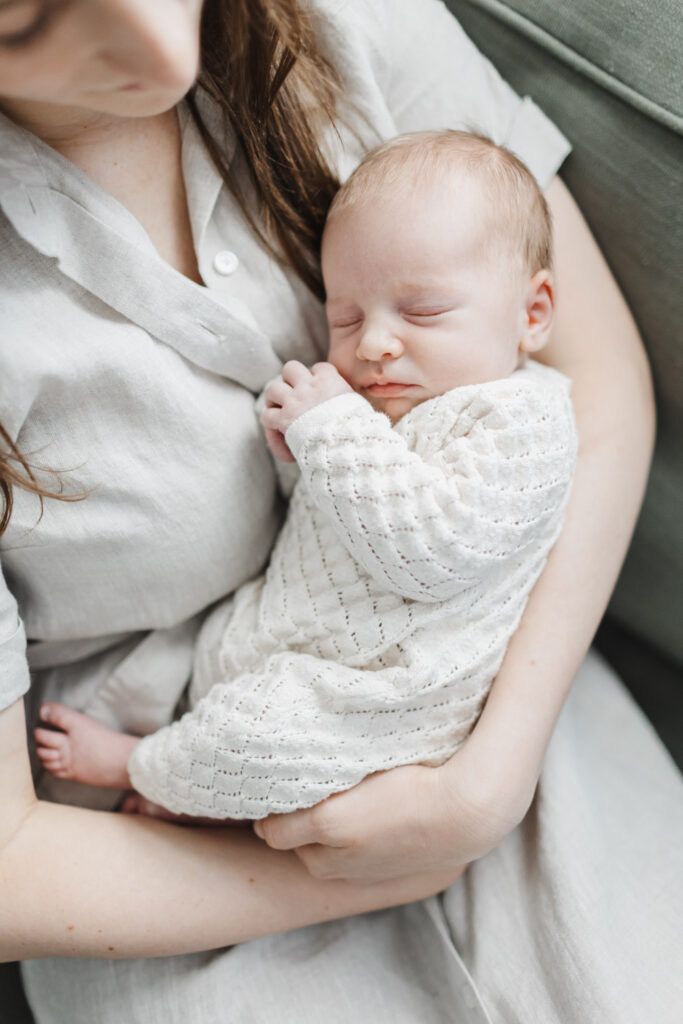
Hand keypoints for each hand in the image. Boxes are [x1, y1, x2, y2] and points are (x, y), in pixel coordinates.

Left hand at [252, 741, 533, 883]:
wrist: (466, 814)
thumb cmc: (419, 774)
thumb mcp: (364, 760)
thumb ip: (323, 761)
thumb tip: (293, 753)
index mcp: (326, 824)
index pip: (270, 827)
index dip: (271, 804)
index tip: (276, 782)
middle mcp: (333, 857)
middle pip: (289, 845)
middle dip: (291, 822)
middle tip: (302, 791)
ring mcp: (354, 874)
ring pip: (314, 859)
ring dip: (314, 841)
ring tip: (331, 807)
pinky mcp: (375, 881)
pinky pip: (341, 868)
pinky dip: (340, 852)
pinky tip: (357, 827)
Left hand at [262, 361, 352, 460]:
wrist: (346, 441)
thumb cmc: (357, 427)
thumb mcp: (359, 406)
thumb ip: (348, 398)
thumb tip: (349, 401)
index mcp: (329, 380)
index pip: (318, 367)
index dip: (316, 377)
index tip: (318, 388)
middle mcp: (309, 386)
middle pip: (290, 368)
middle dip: (289, 379)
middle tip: (293, 393)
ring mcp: (294, 402)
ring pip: (272, 388)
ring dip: (274, 399)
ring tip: (279, 408)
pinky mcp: (284, 420)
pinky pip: (268, 416)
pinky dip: (271, 422)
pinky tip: (278, 429)